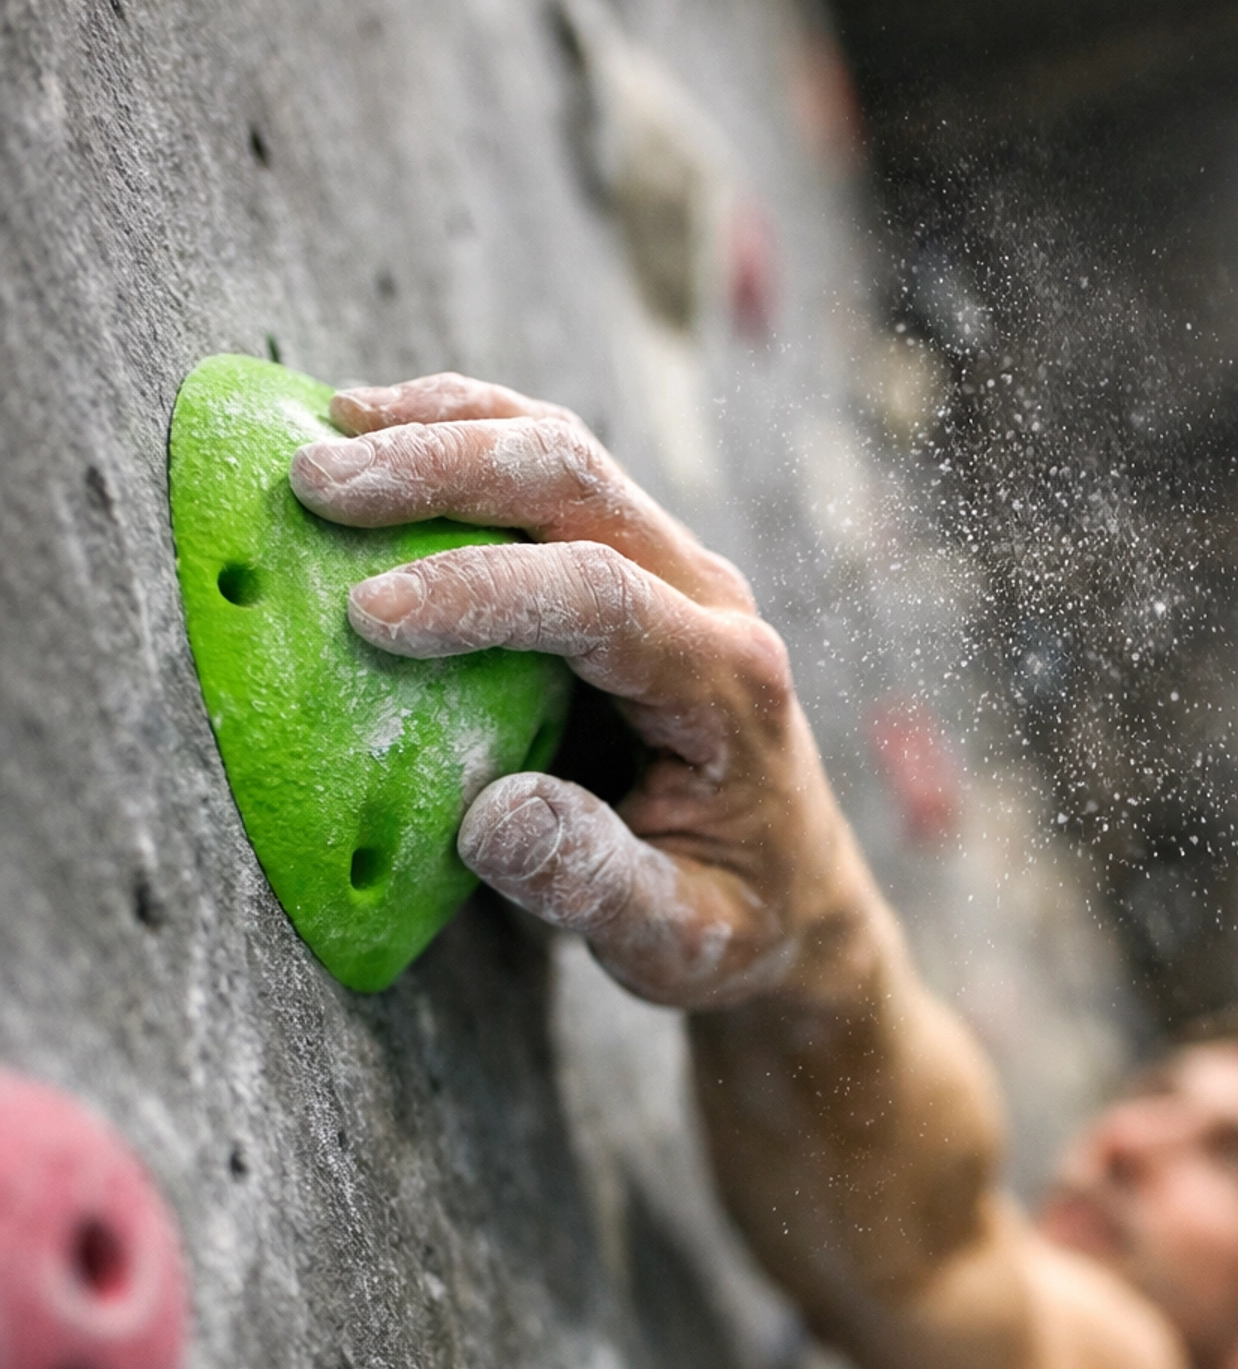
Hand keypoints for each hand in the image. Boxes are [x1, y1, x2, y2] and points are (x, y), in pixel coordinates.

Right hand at [290, 373, 879, 1008]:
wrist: (791, 890)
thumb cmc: (729, 920)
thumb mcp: (673, 940)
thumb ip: (591, 884)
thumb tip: (491, 816)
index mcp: (727, 685)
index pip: (600, 598)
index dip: (481, 592)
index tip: (368, 613)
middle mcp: (709, 600)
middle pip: (576, 482)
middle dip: (440, 469)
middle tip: (315, 484)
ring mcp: (673, 568)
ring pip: (560, 451)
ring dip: (441, 428)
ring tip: (323, 434)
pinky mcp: (631, 562)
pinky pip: (546, 471)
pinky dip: (459, 437)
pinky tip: (374, 438)